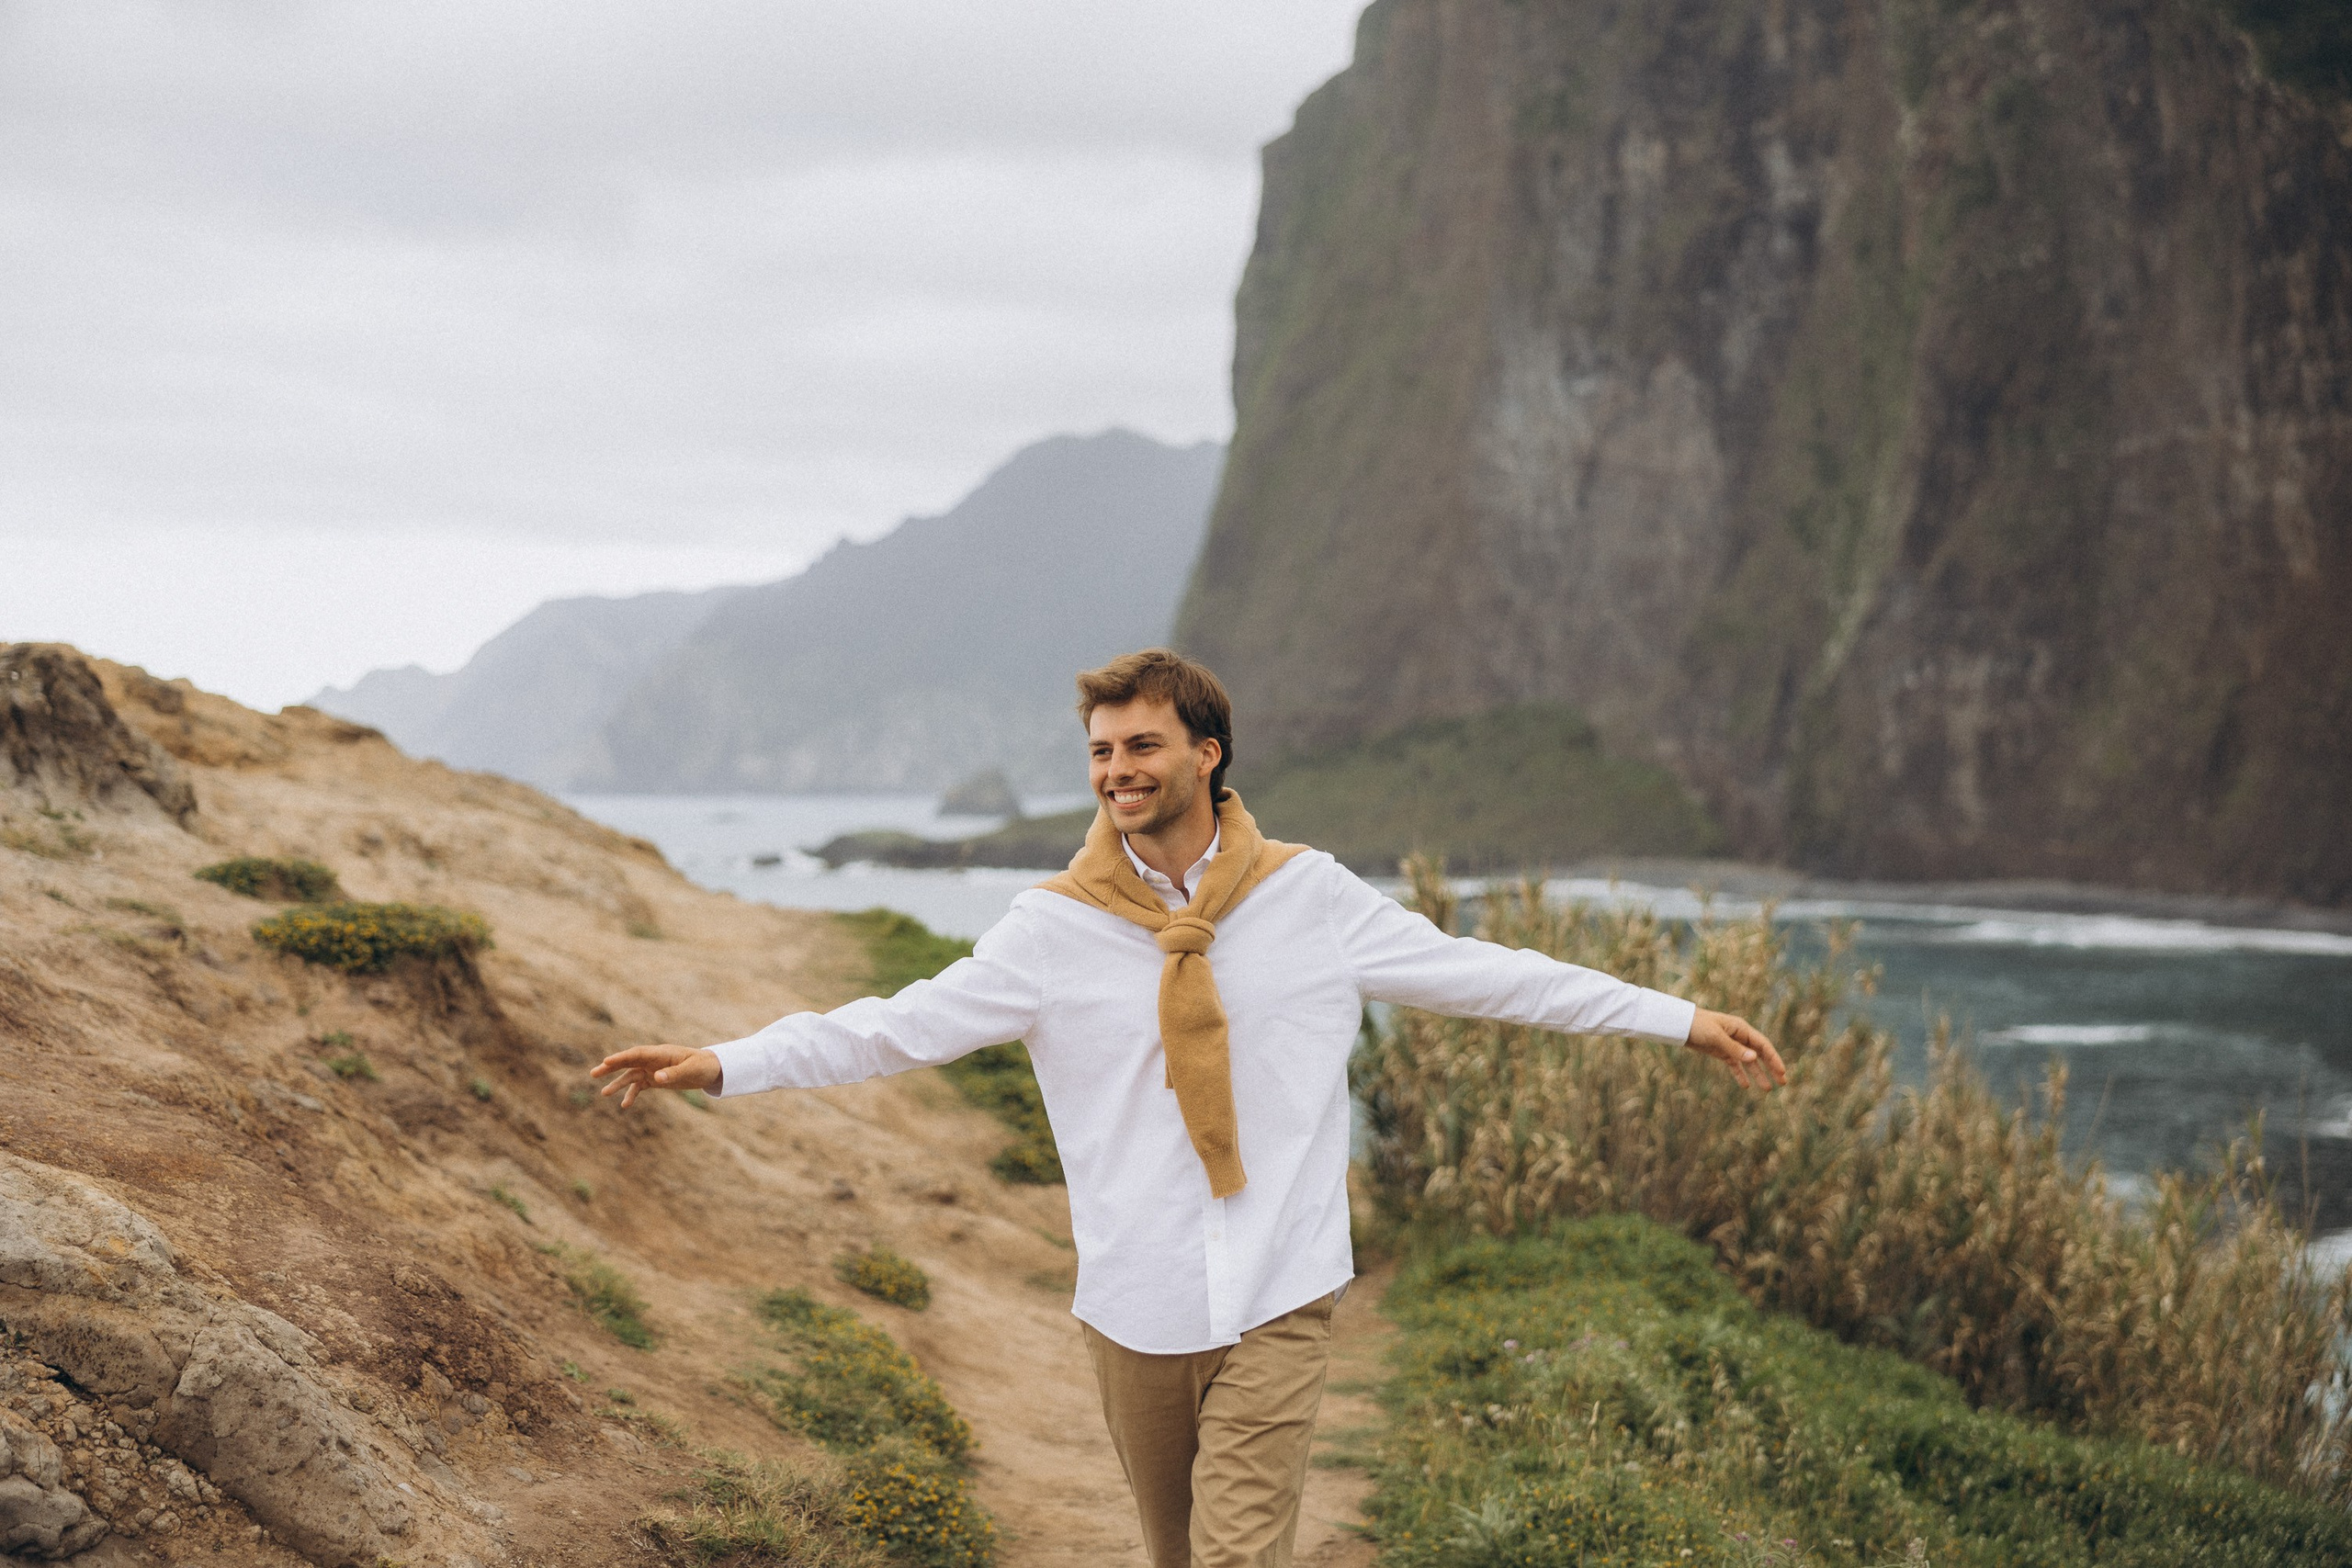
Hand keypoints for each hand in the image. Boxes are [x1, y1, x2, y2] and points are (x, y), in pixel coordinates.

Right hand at [590, 1044, 721, 1108]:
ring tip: (604, 1093)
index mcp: (661, 1053)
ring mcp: (654, 1069)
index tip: (606, 1062)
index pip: (637, 1054)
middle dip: (611, 1067)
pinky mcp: (656, 1080)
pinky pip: (640, 1086)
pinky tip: (625, 1105)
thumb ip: (674, 1074)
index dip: (621, 1057)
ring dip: (618, 1084)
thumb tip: (657, 1078)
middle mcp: (654, 1060)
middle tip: (594, 1073)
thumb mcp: (691, 1070)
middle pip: (629, 1062)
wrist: (712, 1069)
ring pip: (631, 1076)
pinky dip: (632, 1094)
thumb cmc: (703, 1066)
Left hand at [1684, 1009, 1784, 1090]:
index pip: (1762, 1045)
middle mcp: (1739, 1036)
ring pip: (1748, 1062)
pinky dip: (1740, 1075)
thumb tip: (1754, 1059)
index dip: (1773, 1059)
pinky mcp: (1721, 1051)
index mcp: (1741, 1029)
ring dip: (1758, 1074)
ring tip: (1767, 1089)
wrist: (1679, 1024)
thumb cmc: (1698, 1026)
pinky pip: (1734, 1065)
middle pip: (1759, 1054)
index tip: (1782, 1072)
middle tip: (1783, 1082)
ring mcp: (1730, 1044)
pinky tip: (1746, 1086)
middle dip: (1771, 1068)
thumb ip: (1734, 1049)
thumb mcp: (1716, 1037)